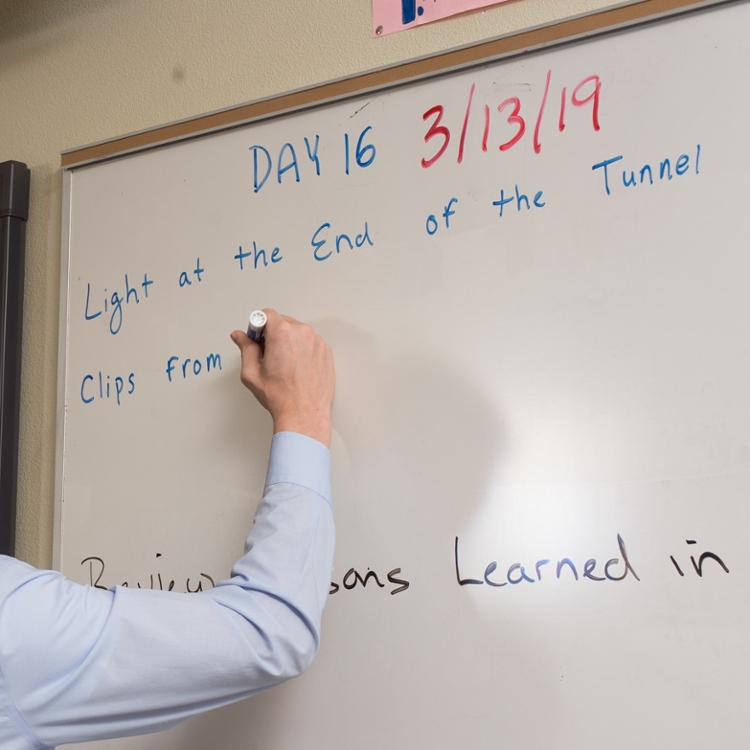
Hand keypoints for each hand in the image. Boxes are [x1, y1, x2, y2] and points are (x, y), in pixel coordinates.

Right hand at [231, 309, 334, 445]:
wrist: (304, 413)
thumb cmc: (280, 396)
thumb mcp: (251, 372)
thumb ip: (245, 348)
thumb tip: (240, 336)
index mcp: (282, 333)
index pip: (266, 314)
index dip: (258, 326)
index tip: (257, 338)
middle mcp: (302, 333)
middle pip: (283, 322)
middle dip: (273, 334)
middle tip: (269, 355)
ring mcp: (317, 342)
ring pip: (298, 333)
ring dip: (289, 342)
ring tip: (285, 365)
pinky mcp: (326, 351)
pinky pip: (310, 343)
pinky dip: (303, 350)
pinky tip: (297, 368)